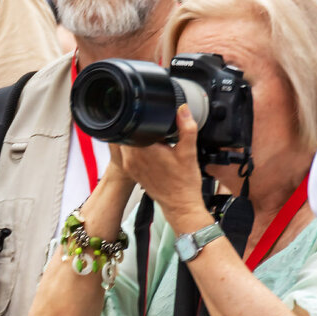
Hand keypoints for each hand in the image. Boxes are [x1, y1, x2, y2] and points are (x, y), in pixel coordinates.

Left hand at [119, 105, 207, 229]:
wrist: (180, 206)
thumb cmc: (184, 183)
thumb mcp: (189, 152)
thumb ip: (186, 128)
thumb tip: (183, 109)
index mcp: (144, 150)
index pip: (132, 124)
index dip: (141, 116)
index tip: (151, 115)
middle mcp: (132, 158)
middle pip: (127, 132)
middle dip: (138, 125)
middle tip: (154, 125)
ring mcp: (130, 166)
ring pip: (127, 142)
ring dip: (136, 136)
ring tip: (155, 137)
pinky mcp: (132, 171)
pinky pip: (129, 153)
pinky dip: (137, 148)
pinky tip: (152, 149)